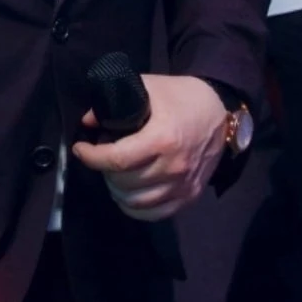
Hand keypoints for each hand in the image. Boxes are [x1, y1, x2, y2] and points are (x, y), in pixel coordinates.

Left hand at [72, 74, 226, 221]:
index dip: (92, 157)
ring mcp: (183, 185)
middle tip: (101, 156)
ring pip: (136, 203)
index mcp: (162, 138)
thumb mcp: (148, 87)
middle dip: (103, 170)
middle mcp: (174, 167)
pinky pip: (155, 214)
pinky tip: (127, 194)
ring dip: (117, 190)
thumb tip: (88, 121)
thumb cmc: (181, 97)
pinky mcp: (190, 196)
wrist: (220, 111)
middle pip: (124, 183)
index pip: (117, 159)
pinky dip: (135, 208)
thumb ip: (115, 102)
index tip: (80, 149)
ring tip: (113, 173)